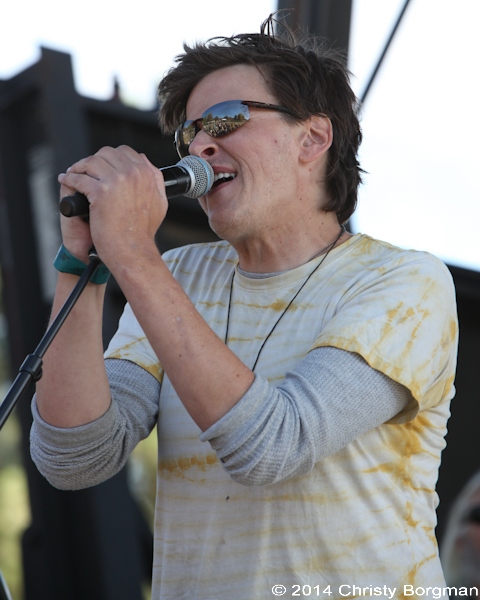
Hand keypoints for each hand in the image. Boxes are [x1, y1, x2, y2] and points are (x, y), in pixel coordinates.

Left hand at [58, 145, 166, 268]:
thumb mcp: (159, 202)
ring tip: (72, 174)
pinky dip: (69, 178)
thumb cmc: (143, 232)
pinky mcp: (100, 193)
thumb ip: (155, 179)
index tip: (101, 165)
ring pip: (91, 162)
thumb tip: (145, 161)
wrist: (133, 251)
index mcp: (146, 174)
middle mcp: (133, 174)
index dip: (110, 157)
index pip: (125, 152)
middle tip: (84, 169)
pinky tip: (65, 181)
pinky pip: (79, 178)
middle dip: (93, 160)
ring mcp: (117, 182)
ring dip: (79, 167)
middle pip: (106, 154)